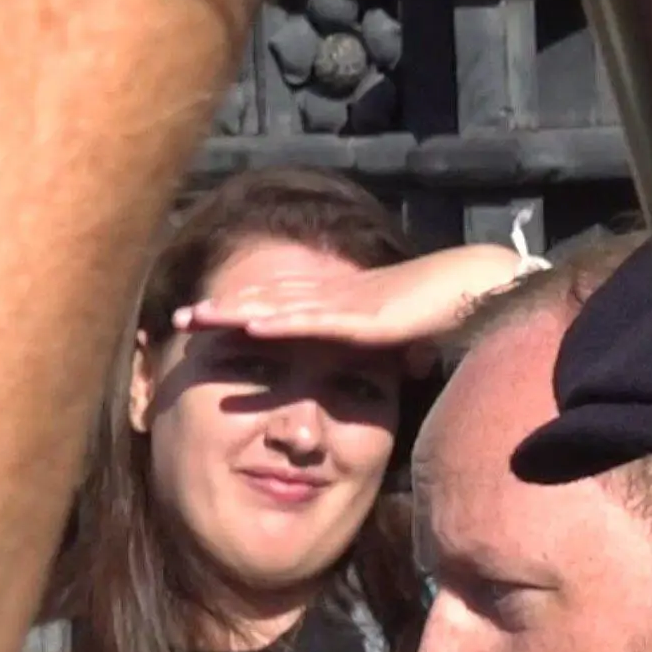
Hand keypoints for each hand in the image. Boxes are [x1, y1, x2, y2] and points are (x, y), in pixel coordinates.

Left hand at [174, 242, 530, 349]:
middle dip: (222, 311)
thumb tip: (416, 366)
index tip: (205, 321)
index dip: (241, 311)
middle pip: (267, 302)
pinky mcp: (362, 317)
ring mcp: (344, 304)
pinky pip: (312, 322)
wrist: (474, 285)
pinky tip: (249, 326)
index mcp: (340, 301)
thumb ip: (407, 348)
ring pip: (279, 308)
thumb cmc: (447, 308)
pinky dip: (278, 323)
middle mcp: (333, 297)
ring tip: (196, 319)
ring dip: (235, 314)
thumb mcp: (414, 335)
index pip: (280, 304)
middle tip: (177, 319)